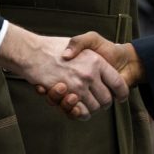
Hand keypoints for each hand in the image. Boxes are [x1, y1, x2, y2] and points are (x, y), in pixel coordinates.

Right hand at [0, 27, 127, 119]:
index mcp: (97, 61)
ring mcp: (78, 86)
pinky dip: (78, 113)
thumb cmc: (55, 47)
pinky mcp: (66, 95)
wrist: (31, 52)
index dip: (121, 93)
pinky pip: (80, 112)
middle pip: (106, 100)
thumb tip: (110, 69)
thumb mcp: (80, 41)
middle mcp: (90, 74)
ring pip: (93, 108)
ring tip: (82, 101)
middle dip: (103, 103)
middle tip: (97, 100)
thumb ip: (97, 56)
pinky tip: (74, 104)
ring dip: (89, 109)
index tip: (120, 97)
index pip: (118, 83)